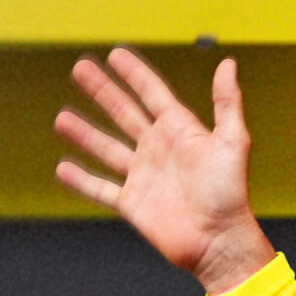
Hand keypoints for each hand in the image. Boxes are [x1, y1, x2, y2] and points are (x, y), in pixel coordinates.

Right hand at [54, 49, 274, 294]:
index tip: (115, 55)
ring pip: (107, 148)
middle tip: (79, 69)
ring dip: (84, 133)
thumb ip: (227, 102)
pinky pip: (101, 188)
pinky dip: (81, 180)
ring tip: (62, 119)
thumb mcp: (233, 142)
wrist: (220, 241)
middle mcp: (159, 150)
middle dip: (102, 91)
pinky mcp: (132, 203)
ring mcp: (144, 176)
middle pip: (123, 113)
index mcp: (181, 132)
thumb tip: (228, 64)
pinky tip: (63, 168)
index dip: (134, 74)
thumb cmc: (231, 195)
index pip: (152, 94)